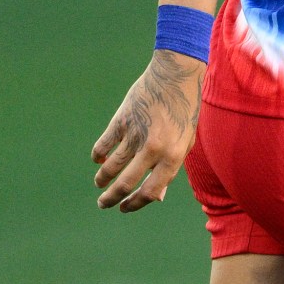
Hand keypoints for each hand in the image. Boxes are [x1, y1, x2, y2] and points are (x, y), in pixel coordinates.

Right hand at [92, 51, 204, 211]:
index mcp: (172, 157)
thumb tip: (155, 197)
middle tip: (103, 204)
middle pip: (125, 183)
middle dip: (111, 198)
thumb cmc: (184, 112)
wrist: (176, 76)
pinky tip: (98, 161)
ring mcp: (135, 134)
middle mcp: (153, 148)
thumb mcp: (184, 144)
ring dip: (102, 179)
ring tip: (100, 184)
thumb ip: (170, 170)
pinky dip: (98, 156)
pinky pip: (104, 145)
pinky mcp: (122, 120)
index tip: (125, 208)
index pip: (150, 191)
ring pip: (111, 166)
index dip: (135, 204)